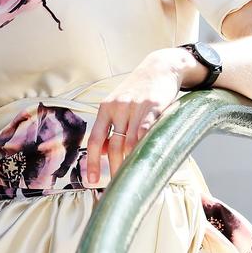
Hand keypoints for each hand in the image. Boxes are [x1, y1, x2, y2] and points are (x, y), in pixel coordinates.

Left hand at [84, 48, 190, 183]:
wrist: (160, 67)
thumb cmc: (139, 90)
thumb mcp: (119, 104)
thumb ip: (111, 126)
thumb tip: (104, 152)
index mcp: (105, 109)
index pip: (95, 140)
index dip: (92, 161)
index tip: (92, 180)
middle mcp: (117, 108)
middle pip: (114, 146)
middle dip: (116, 168)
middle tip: (120, 185)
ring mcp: (135, 107)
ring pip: (130, 142)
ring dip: (132, 163)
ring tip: (134, 179)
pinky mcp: (153, 106)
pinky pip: (146, 130)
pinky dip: (144, 147)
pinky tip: (146, 160)